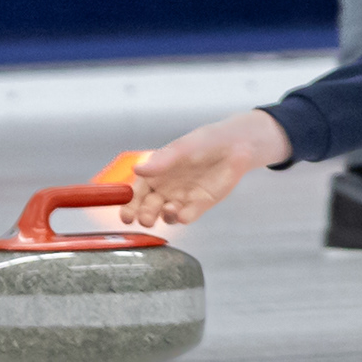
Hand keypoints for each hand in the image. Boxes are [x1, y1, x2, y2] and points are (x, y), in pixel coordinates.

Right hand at [121, 109, 291, 226]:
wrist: (235, 145)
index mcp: (155, 173)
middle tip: (144, 219)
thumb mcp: (183, 148)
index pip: (136, 192)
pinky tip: (183, 213)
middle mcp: (165, 189)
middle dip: (145, 215)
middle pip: (148, 208)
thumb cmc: (204, 142)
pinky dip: (184, 216)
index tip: (126, 215)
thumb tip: (137, 169)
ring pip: (166, 214)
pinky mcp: (199, 205)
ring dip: (165, 216)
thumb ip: (162, 161)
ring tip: (168, 209)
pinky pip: (188, 215)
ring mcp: (181, 198)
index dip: (129, 205)